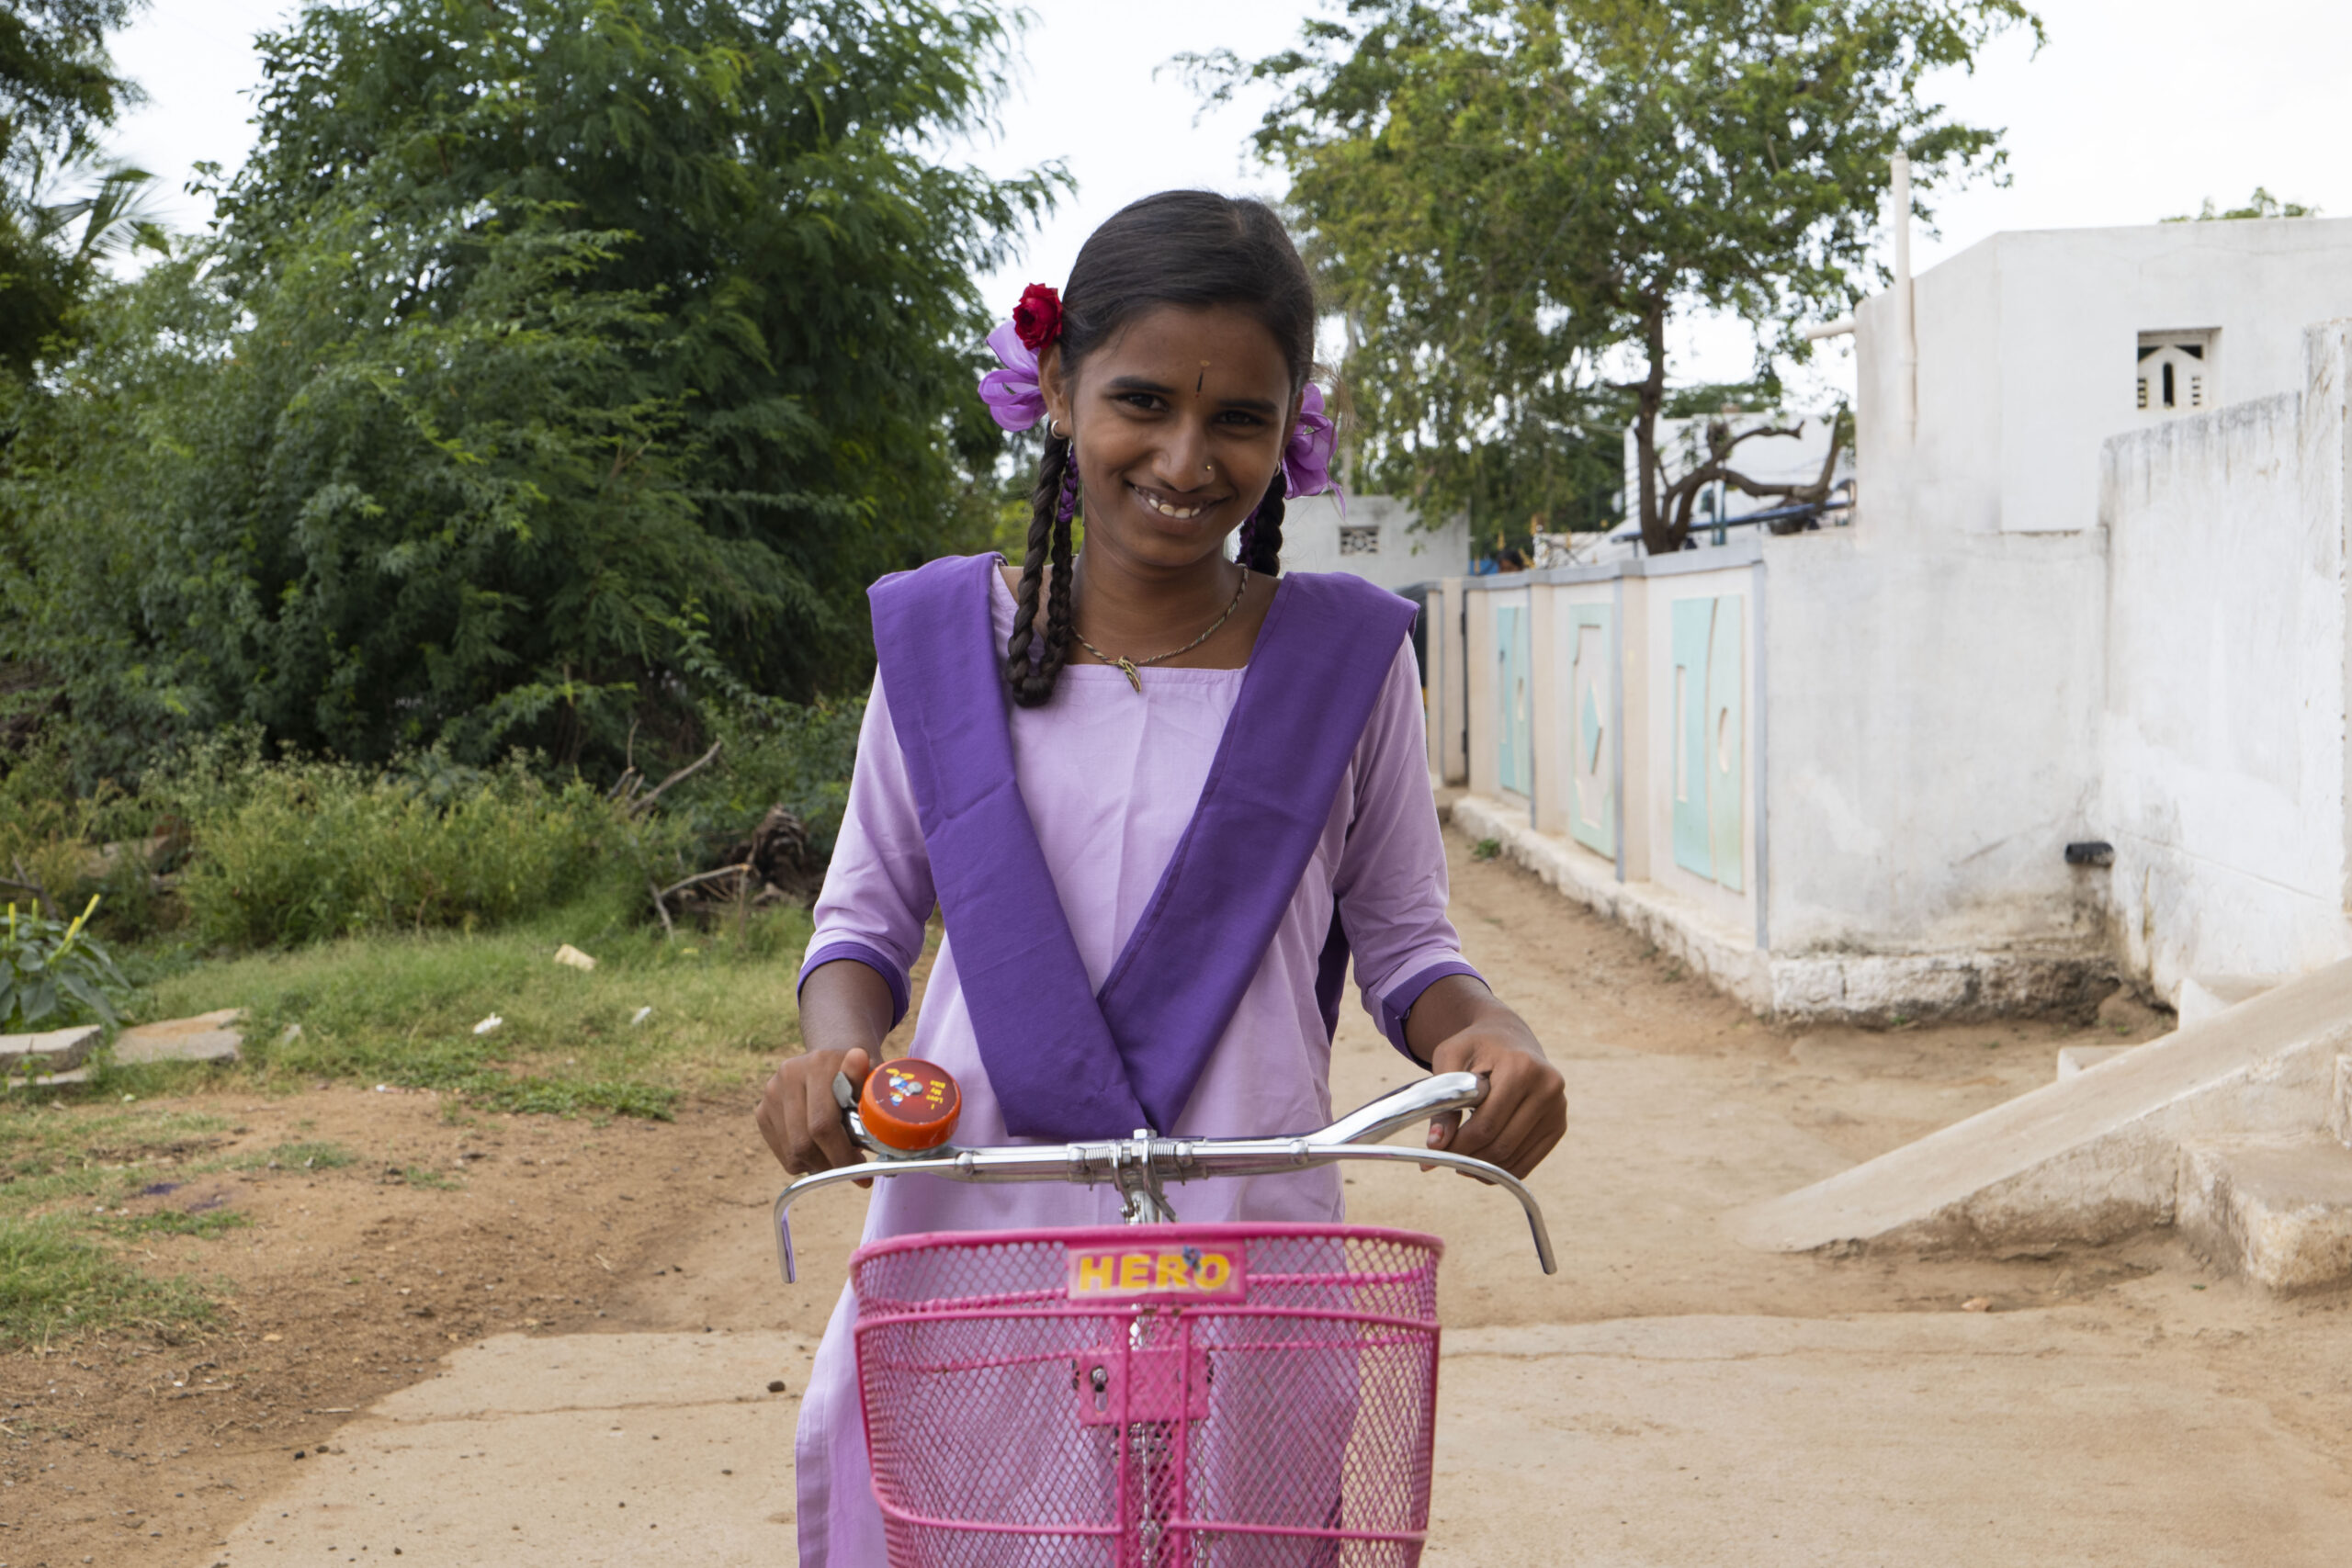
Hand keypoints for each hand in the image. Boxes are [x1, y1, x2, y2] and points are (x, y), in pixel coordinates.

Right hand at [756, 1046, 871, 1176]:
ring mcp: (771, 1093)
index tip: (863, 1175)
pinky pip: (784, 1153)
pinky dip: (806, 1161)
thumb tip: (865, 1072)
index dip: (842, 1156)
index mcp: (818, 1064)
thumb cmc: (862, 1076)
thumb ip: (872, 1089)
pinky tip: (823, 1149)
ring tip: (840, 1156)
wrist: (833, 1060)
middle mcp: (788, 1075)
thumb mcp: (874, 1080)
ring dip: (820, 1165)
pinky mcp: (762, 1111)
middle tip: (853, 1170)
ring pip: (793, 1152)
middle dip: (832, 1164)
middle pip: (804, 1143)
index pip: (822, 1125)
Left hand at [1424, 1018, 1563, 1180]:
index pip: (1486, 1124)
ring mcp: (1558, 1108)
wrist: (1509, 1037)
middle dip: (1469, 1158)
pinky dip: (1502, 1170)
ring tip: (1461, 1160)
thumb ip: (1441, 1099)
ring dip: (1483, 1168)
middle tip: (1446, 1158)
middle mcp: (1548, 1088)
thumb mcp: (1450, 1058)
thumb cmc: (1475, 1046)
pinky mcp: (1558, 1125)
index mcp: (1521, 1068)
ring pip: (1513, 1158)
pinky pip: (1528, 1162)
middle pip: (1502, 1144)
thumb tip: (1435, 1144)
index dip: (1458, 1144)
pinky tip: (1481, 1165)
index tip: (1436, 1150)